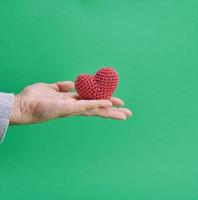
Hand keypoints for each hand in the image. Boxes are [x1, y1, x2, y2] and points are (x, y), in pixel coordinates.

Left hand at [9, 81, 131, 123]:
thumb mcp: (50, 87)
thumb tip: (74, 83)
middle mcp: (76, 107)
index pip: (93, 101)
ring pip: (96, 110)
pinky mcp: (69, 108)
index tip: (116, 101)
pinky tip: (110, 104)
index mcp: (72, 101)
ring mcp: (73, 109)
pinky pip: (86, 105)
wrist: (22, 106)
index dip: (105, 101)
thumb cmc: (34, 98)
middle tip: (128, 113)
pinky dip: (98, 104)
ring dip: (111, 111)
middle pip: (98, 109)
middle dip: (113, 112)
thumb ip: (62, 85)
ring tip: (126, 114)